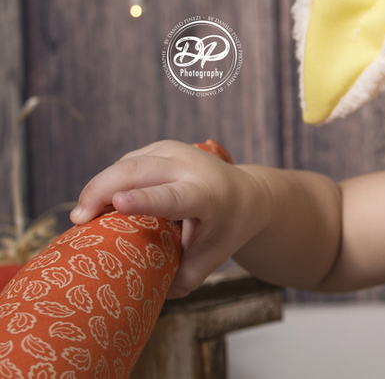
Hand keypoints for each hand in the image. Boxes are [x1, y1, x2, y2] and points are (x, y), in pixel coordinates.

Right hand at [71, 140, 268, 297]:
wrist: (248, 194)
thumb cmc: (226, 231)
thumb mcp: (209, 260)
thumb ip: (176, 280)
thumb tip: (135, 294)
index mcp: (208, 196)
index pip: (172, 197)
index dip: (144, 200)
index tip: (119, 203)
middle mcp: (193, 167)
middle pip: (137, 172)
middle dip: (100, 191)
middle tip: (78, 220)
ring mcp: (176, 152)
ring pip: (126, 164)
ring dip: (99, 187)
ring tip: (85, 216)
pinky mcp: (161, 148)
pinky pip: (126, 163)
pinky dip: (109, 182)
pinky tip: (103, 202)